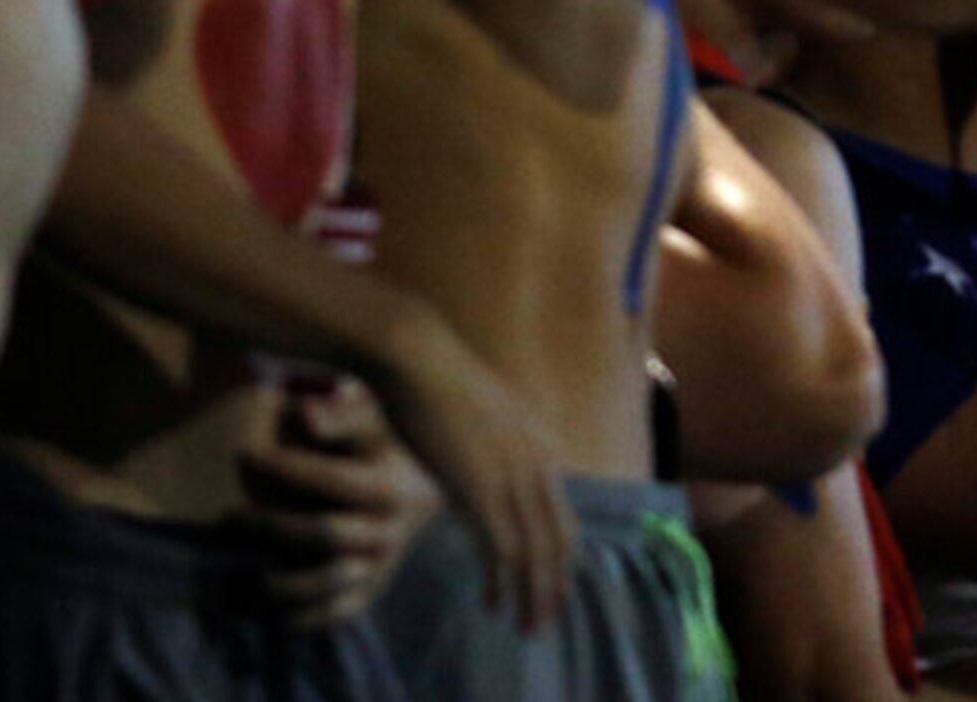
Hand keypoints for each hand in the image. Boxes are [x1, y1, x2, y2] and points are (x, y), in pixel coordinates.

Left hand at [230, 378, 444, 627]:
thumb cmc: (379, 441)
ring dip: (276, 577)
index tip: (243, 454)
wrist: (419, 485)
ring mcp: (379, 567)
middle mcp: (391, 532)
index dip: (281, 468)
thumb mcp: (367, 418)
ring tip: (243, 560)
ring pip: (324, 585)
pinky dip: (296, 615)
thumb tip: (303, 416)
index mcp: (391, 486)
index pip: (330, 480)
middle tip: (229, 514)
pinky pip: (331, 614)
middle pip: (322, 535)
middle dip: (268, 525)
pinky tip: (264, 593)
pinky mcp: (367, 592)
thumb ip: (337, 414)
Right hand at [371, 307, 575, 632]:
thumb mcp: (476, 412)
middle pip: (558, 535)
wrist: (414, 353)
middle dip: (556, 581)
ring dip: (534, 592)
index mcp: (538, 440)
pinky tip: (495, 603)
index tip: (556, 579)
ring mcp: (510, 473)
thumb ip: (489, 441)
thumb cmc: (431, 376)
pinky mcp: (480, 486)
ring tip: (529, 624)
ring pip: (536, 549)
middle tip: (549, 616)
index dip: (562, 550)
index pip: (562, 509)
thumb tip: (478, 462)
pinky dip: (501, 581)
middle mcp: (536, 458)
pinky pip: (501, 547)